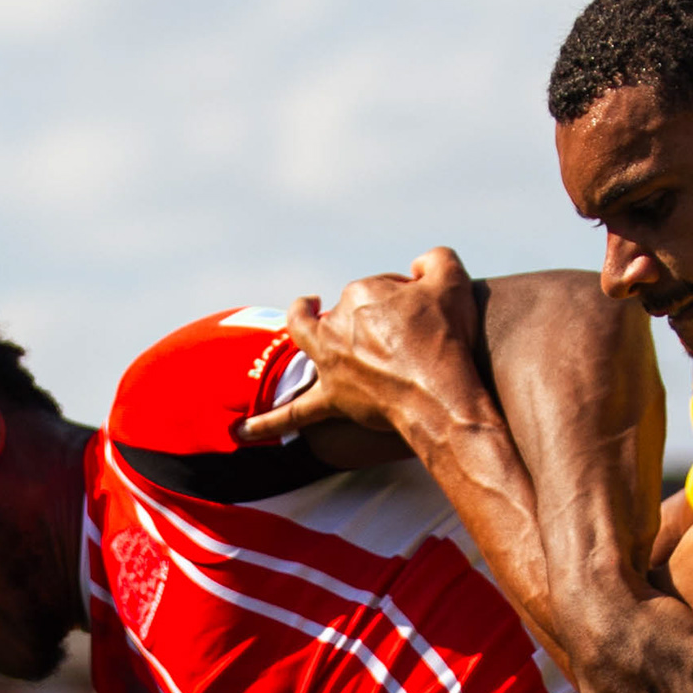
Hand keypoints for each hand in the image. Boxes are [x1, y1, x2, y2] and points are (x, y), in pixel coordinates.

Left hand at [240, 249, 488, 446]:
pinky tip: (241, 431)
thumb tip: (417, 265)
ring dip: (301, 323)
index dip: (404, 301)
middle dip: (371, 316)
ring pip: (306, 337)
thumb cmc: (447, 339)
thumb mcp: (452, 280)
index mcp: (361, 292)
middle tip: (402, 336)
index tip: (425, 318)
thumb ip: (433, 260)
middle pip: (348, 312)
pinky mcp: (332, 398)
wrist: (439, 394)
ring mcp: (331, 362)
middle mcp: (337, 323)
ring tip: (302, 316)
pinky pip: (294, 413)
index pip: (379, 289)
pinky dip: (266, 422)